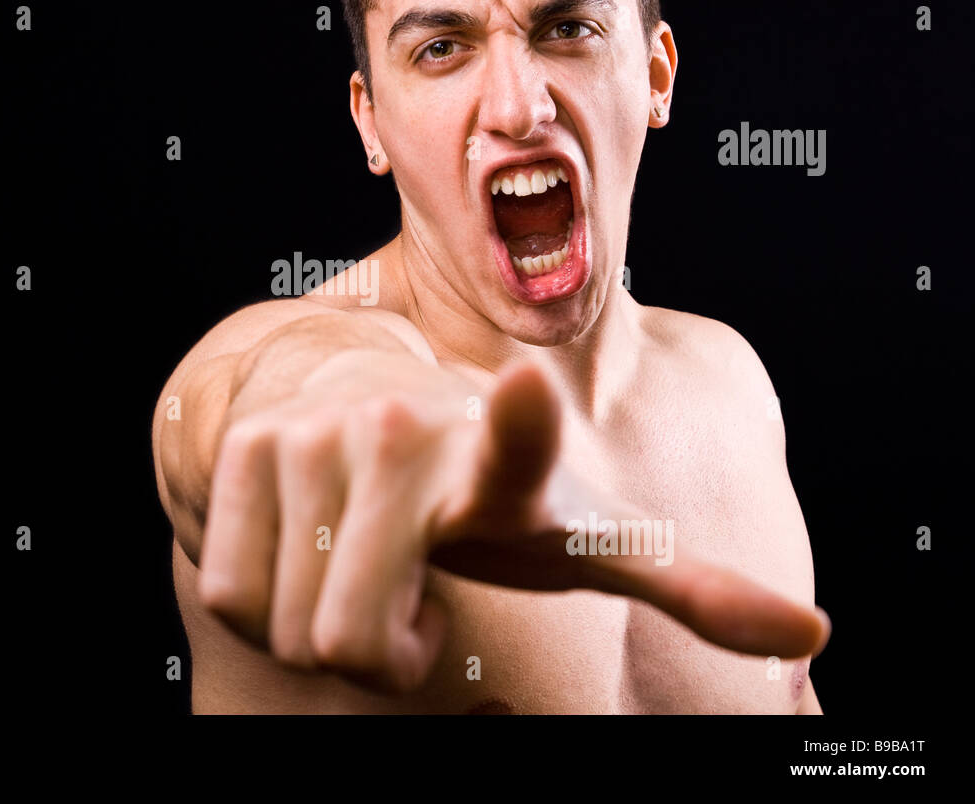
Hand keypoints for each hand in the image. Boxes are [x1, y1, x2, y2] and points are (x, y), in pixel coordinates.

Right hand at [198, 355, 829, 692]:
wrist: (371, 399)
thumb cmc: (486, 490)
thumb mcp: (578, 537)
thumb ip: (689, 587)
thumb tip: (816, 631)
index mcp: (508, 467)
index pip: (522, 448)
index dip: (522, 429)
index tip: (528, 388)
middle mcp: (406, 435)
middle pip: (350, 646)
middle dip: (378, 658)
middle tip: (414, 605)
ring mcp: (317, 435)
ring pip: (289, 627)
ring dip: (325, 631)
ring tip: (365, 571)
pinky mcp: (246, 442)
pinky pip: (229, 591)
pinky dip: (266, 605)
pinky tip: (313, 555)